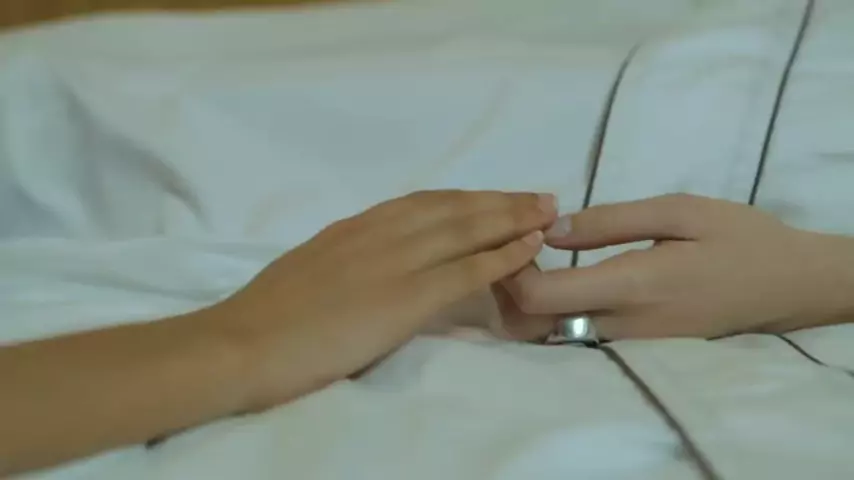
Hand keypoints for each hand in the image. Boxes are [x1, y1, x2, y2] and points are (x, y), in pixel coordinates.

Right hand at [209, 190, 556, 409]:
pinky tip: (528, 249)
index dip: (465, 200)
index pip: (422, 204)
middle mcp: (379, 233)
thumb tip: (367, 270)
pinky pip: (465, 270)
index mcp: (354, 229)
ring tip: (547, 214)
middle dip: (500, 201)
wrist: (243, 343)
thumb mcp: (309, 274)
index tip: (494, 198)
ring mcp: (393, 261)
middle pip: (453, 208)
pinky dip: (502, 256)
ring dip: (512, 219)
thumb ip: (344, 264)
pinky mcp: (404, 296)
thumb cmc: (267, 320)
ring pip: (466, 229)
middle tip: (538, 196)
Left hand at [498, 194, 853, 340]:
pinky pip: (575, 333)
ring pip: (551, 332)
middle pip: (534, 322)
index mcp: (630, 288)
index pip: (540, 297)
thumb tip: (552, 230)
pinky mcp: (634, 348)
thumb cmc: (738, 240)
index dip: (512, 267)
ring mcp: (627, 344)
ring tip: (532, 253)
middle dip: (508, 284)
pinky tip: (558, 275)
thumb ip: (612, 221)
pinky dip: (551, 308)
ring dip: (527, 298)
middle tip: (516, 241)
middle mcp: (621, 327)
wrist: (788, 287)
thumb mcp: (680, 211)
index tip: (518, 233)